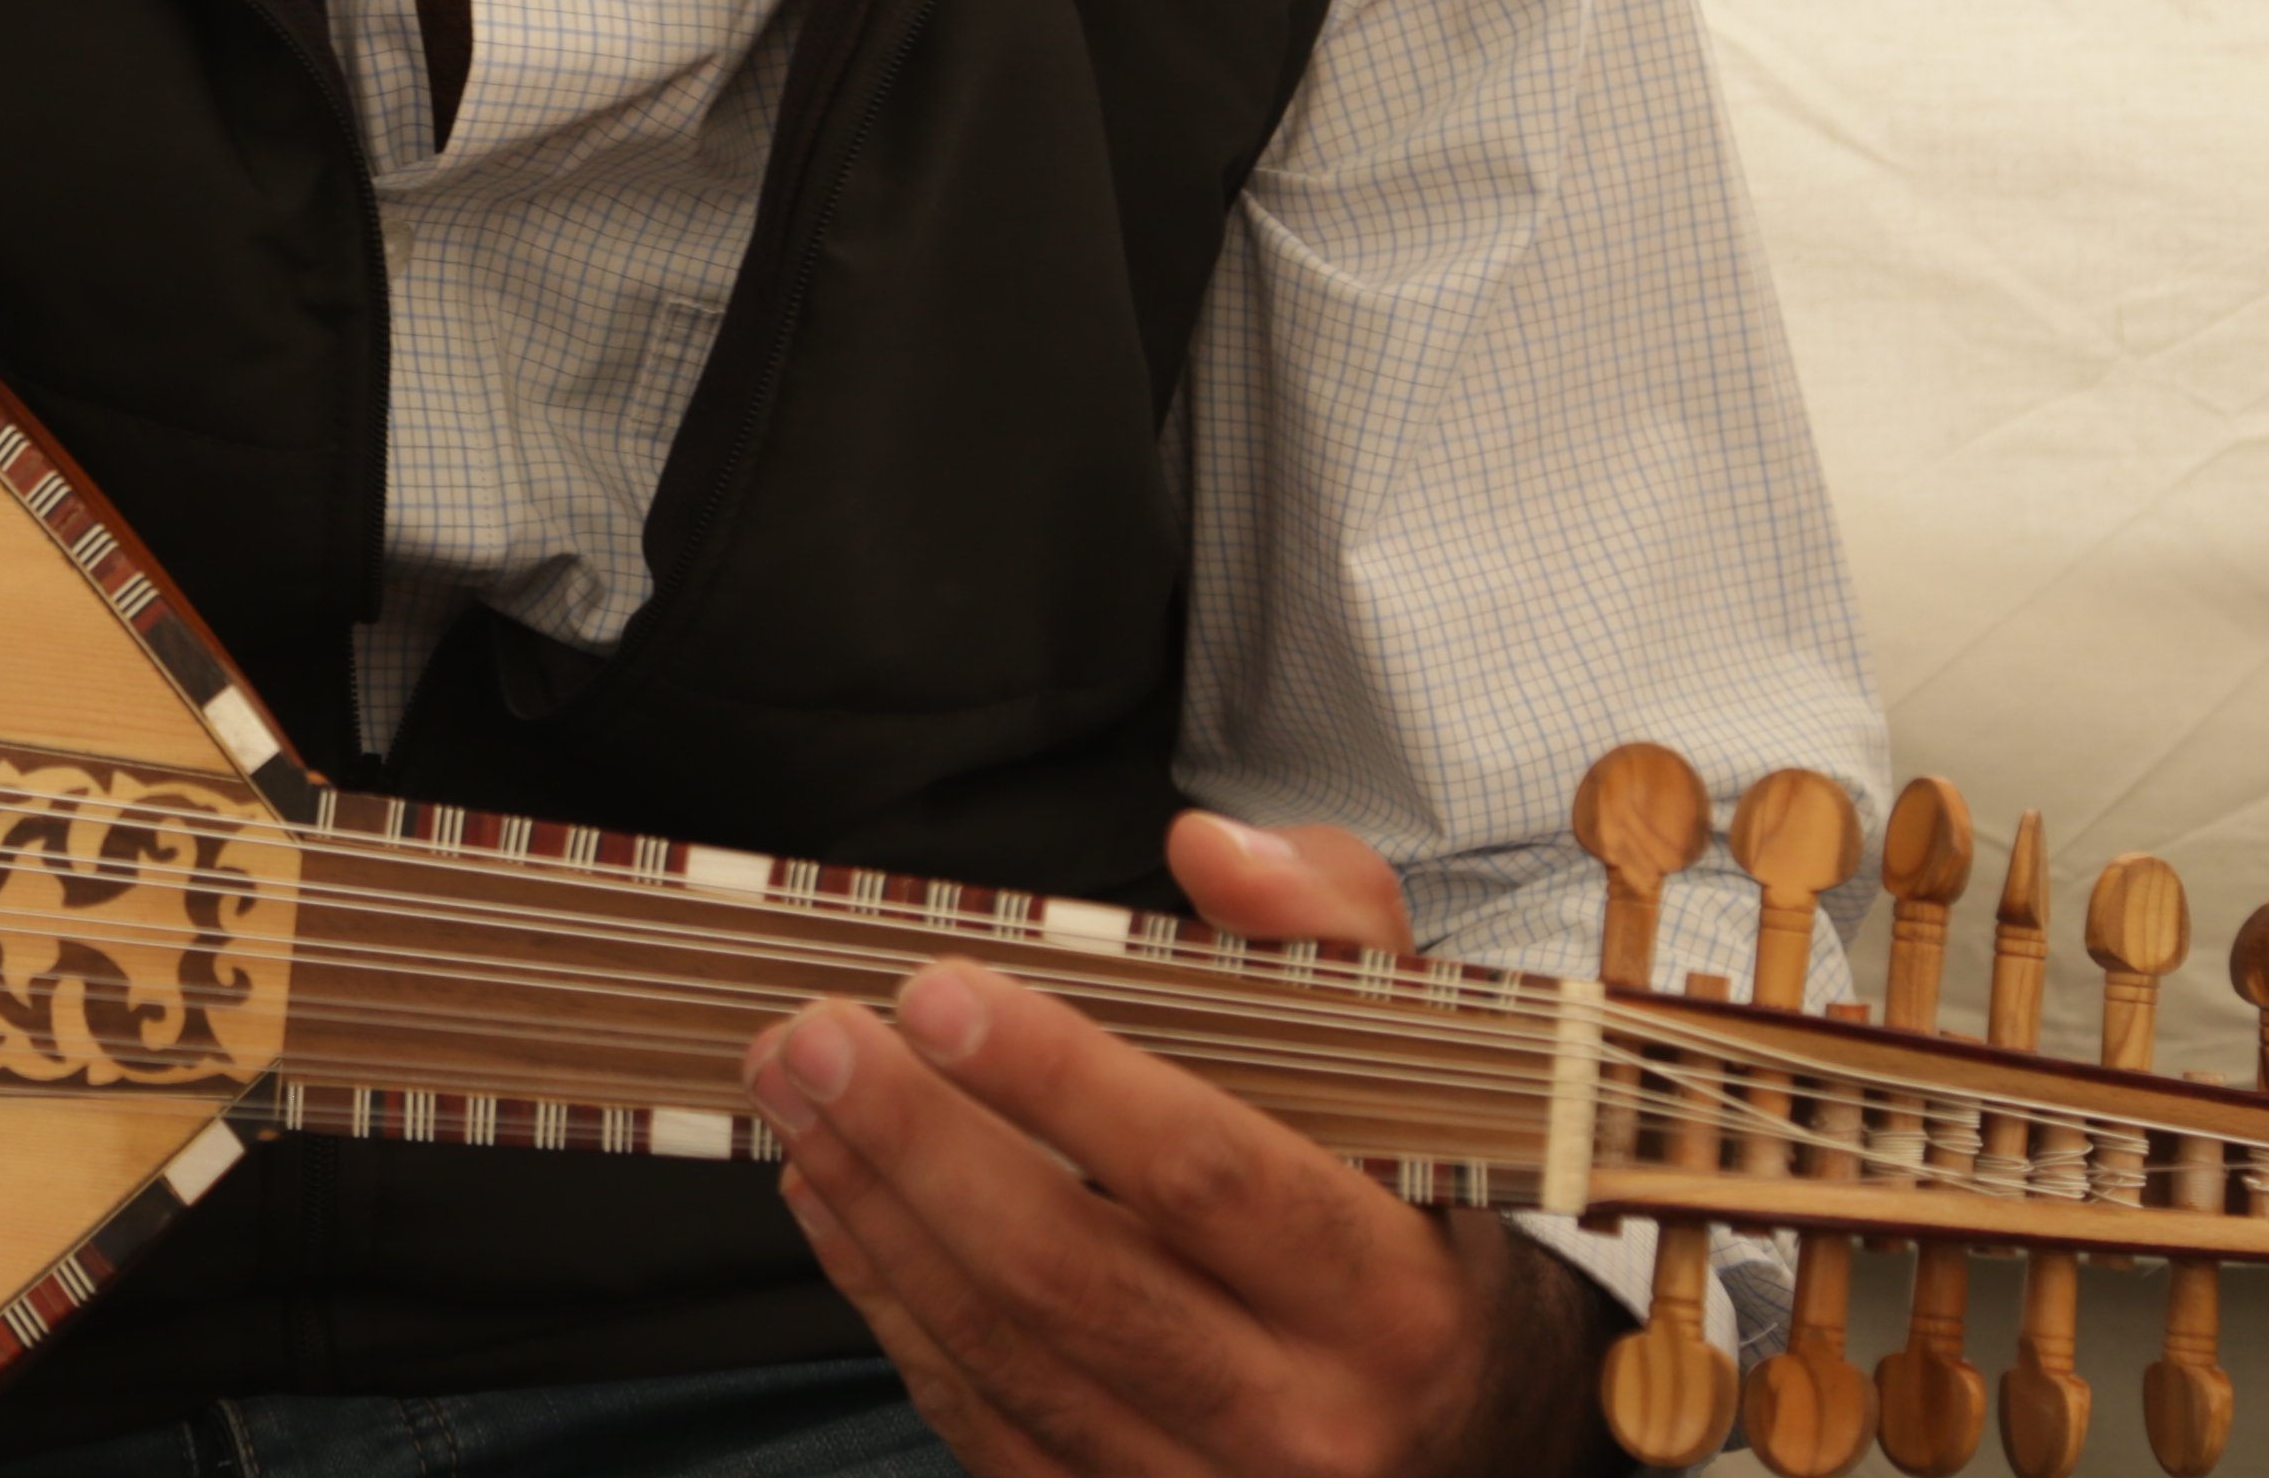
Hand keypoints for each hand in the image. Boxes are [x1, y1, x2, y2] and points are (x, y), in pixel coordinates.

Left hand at [744, 813, 1613, 1477]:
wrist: (1474, 1437)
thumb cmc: (1417, 1230)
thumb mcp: (1423, 1069)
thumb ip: (1328, 927)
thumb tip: (1209, 850)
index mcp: (1391, 1294)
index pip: (1205, 1174)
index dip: (1060, 1081)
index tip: (937, 989)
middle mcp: (1304, 1418)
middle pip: (1069, 1274)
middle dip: (918, 1142)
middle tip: (813, 1037)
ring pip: (1006, 1352)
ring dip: (878, 1212)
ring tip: (795, 1096)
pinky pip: (984, 1421)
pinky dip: (891, 1306)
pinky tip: (835, 1203)